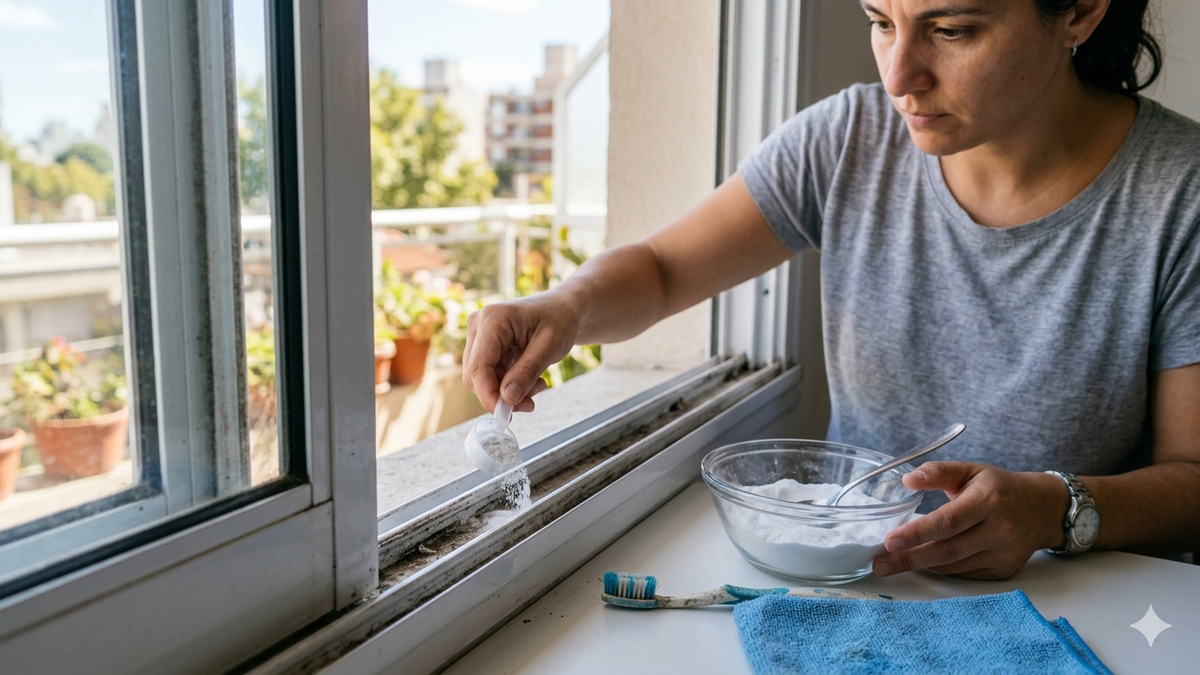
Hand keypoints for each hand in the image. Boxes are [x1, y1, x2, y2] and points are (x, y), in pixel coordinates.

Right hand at [461, 291, 578, 413]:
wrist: (564, 308)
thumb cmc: (560, 320)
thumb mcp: (550, 347)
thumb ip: (527, 372)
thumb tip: (506, 399)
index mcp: (493, 319)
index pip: (478, 367)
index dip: (488, 395)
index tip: (507, 415)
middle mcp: (478, 324)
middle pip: (476, 375)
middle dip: (501, 394)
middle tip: (531, 402)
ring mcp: (479, 334)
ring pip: (482, 378)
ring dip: (508, 390)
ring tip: (538, 385)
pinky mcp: (484, 344)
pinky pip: (490, 374)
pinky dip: (509, 383)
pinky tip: (532, 379)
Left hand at [872, 462, 1067, 579]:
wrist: (1043, 509)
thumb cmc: (999, 486)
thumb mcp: (970, 470)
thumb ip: (938, 472)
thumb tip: (907, 479)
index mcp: (988, 501)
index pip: (948, 521)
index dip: (918, 533)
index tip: (889, 541)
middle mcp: (998, 530)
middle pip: (948, 550)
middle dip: (910, 559)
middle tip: (879, 564)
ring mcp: (1002, 554)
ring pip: (954, 566)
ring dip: (921, 565)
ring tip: (892, 563)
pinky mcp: (1002, 570)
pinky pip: (964, 573)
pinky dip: (940, 568)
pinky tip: (922, 562)